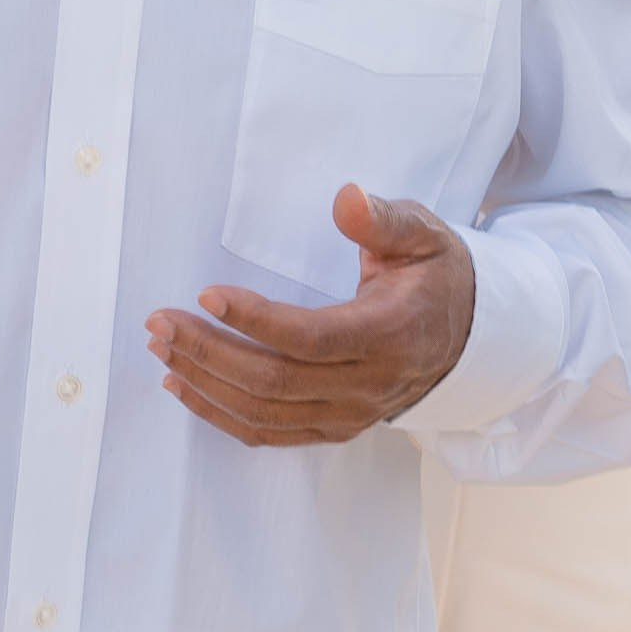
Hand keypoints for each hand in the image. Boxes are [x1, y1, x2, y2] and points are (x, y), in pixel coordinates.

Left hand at [147, 184, 475, 446]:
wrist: (470, 338)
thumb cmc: (437, 278)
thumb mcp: (423, 236)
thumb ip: (383, 219)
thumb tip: (346, 198)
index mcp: (389, 334)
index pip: (310, 338)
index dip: (254, 320)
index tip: (207, 293)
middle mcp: (368, 385)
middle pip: (274, 381)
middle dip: (208, 352)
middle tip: (160, 322)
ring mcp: (350, 415)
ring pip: (264, 413)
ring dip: (204, 383)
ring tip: (162, 346)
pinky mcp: (335, 428)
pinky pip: (269, 433)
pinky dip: (220, 414)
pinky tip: (184, 387)